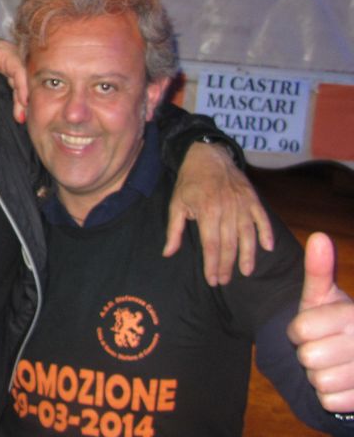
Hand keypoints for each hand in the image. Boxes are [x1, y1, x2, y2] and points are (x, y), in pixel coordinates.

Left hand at [0, 29, 28, 121]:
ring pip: (21, 85)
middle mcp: (14, 58)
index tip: (24, 102)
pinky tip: (19, 112)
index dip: (23, 86)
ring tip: (20, 119)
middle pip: (24, 79)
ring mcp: (12, 66)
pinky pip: (16, 86)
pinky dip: (18, 98)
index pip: (20, 69)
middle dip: (25, 98)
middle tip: (21, 117)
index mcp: (7, 51)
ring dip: (22, 101)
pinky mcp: (9, 73)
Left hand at [163, 143, 272, 284]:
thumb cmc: (190, 182)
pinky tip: (268, 248)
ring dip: (248, 255)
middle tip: (224, 280)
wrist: (207, 156)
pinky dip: (267, 233)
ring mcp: (242, 204)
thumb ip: (173, 231)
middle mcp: (227, 209)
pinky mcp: (253, 199)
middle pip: (229, 244)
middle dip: (227, 265)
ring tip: (246, 272)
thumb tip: (168, 253)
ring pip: (247, 235)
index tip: (212, 280)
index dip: (212, 265)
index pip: (211, 245)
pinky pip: (262, 218)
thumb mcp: (176, 204)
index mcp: (206, 211)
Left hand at [288, 232, 353, 412]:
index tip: (310, 328)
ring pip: (318, 381)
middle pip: (308, 357)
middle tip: (323, 347)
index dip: (297, 330)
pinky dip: (329, 395)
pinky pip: (328, 400)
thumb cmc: (333, 321)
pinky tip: (342, 382)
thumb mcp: (322, 296)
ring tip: (333, 363)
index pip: (301, 330)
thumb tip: (318, 236)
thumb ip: (318, 270)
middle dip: (307, 353)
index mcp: (353, 315)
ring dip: (318, 375)